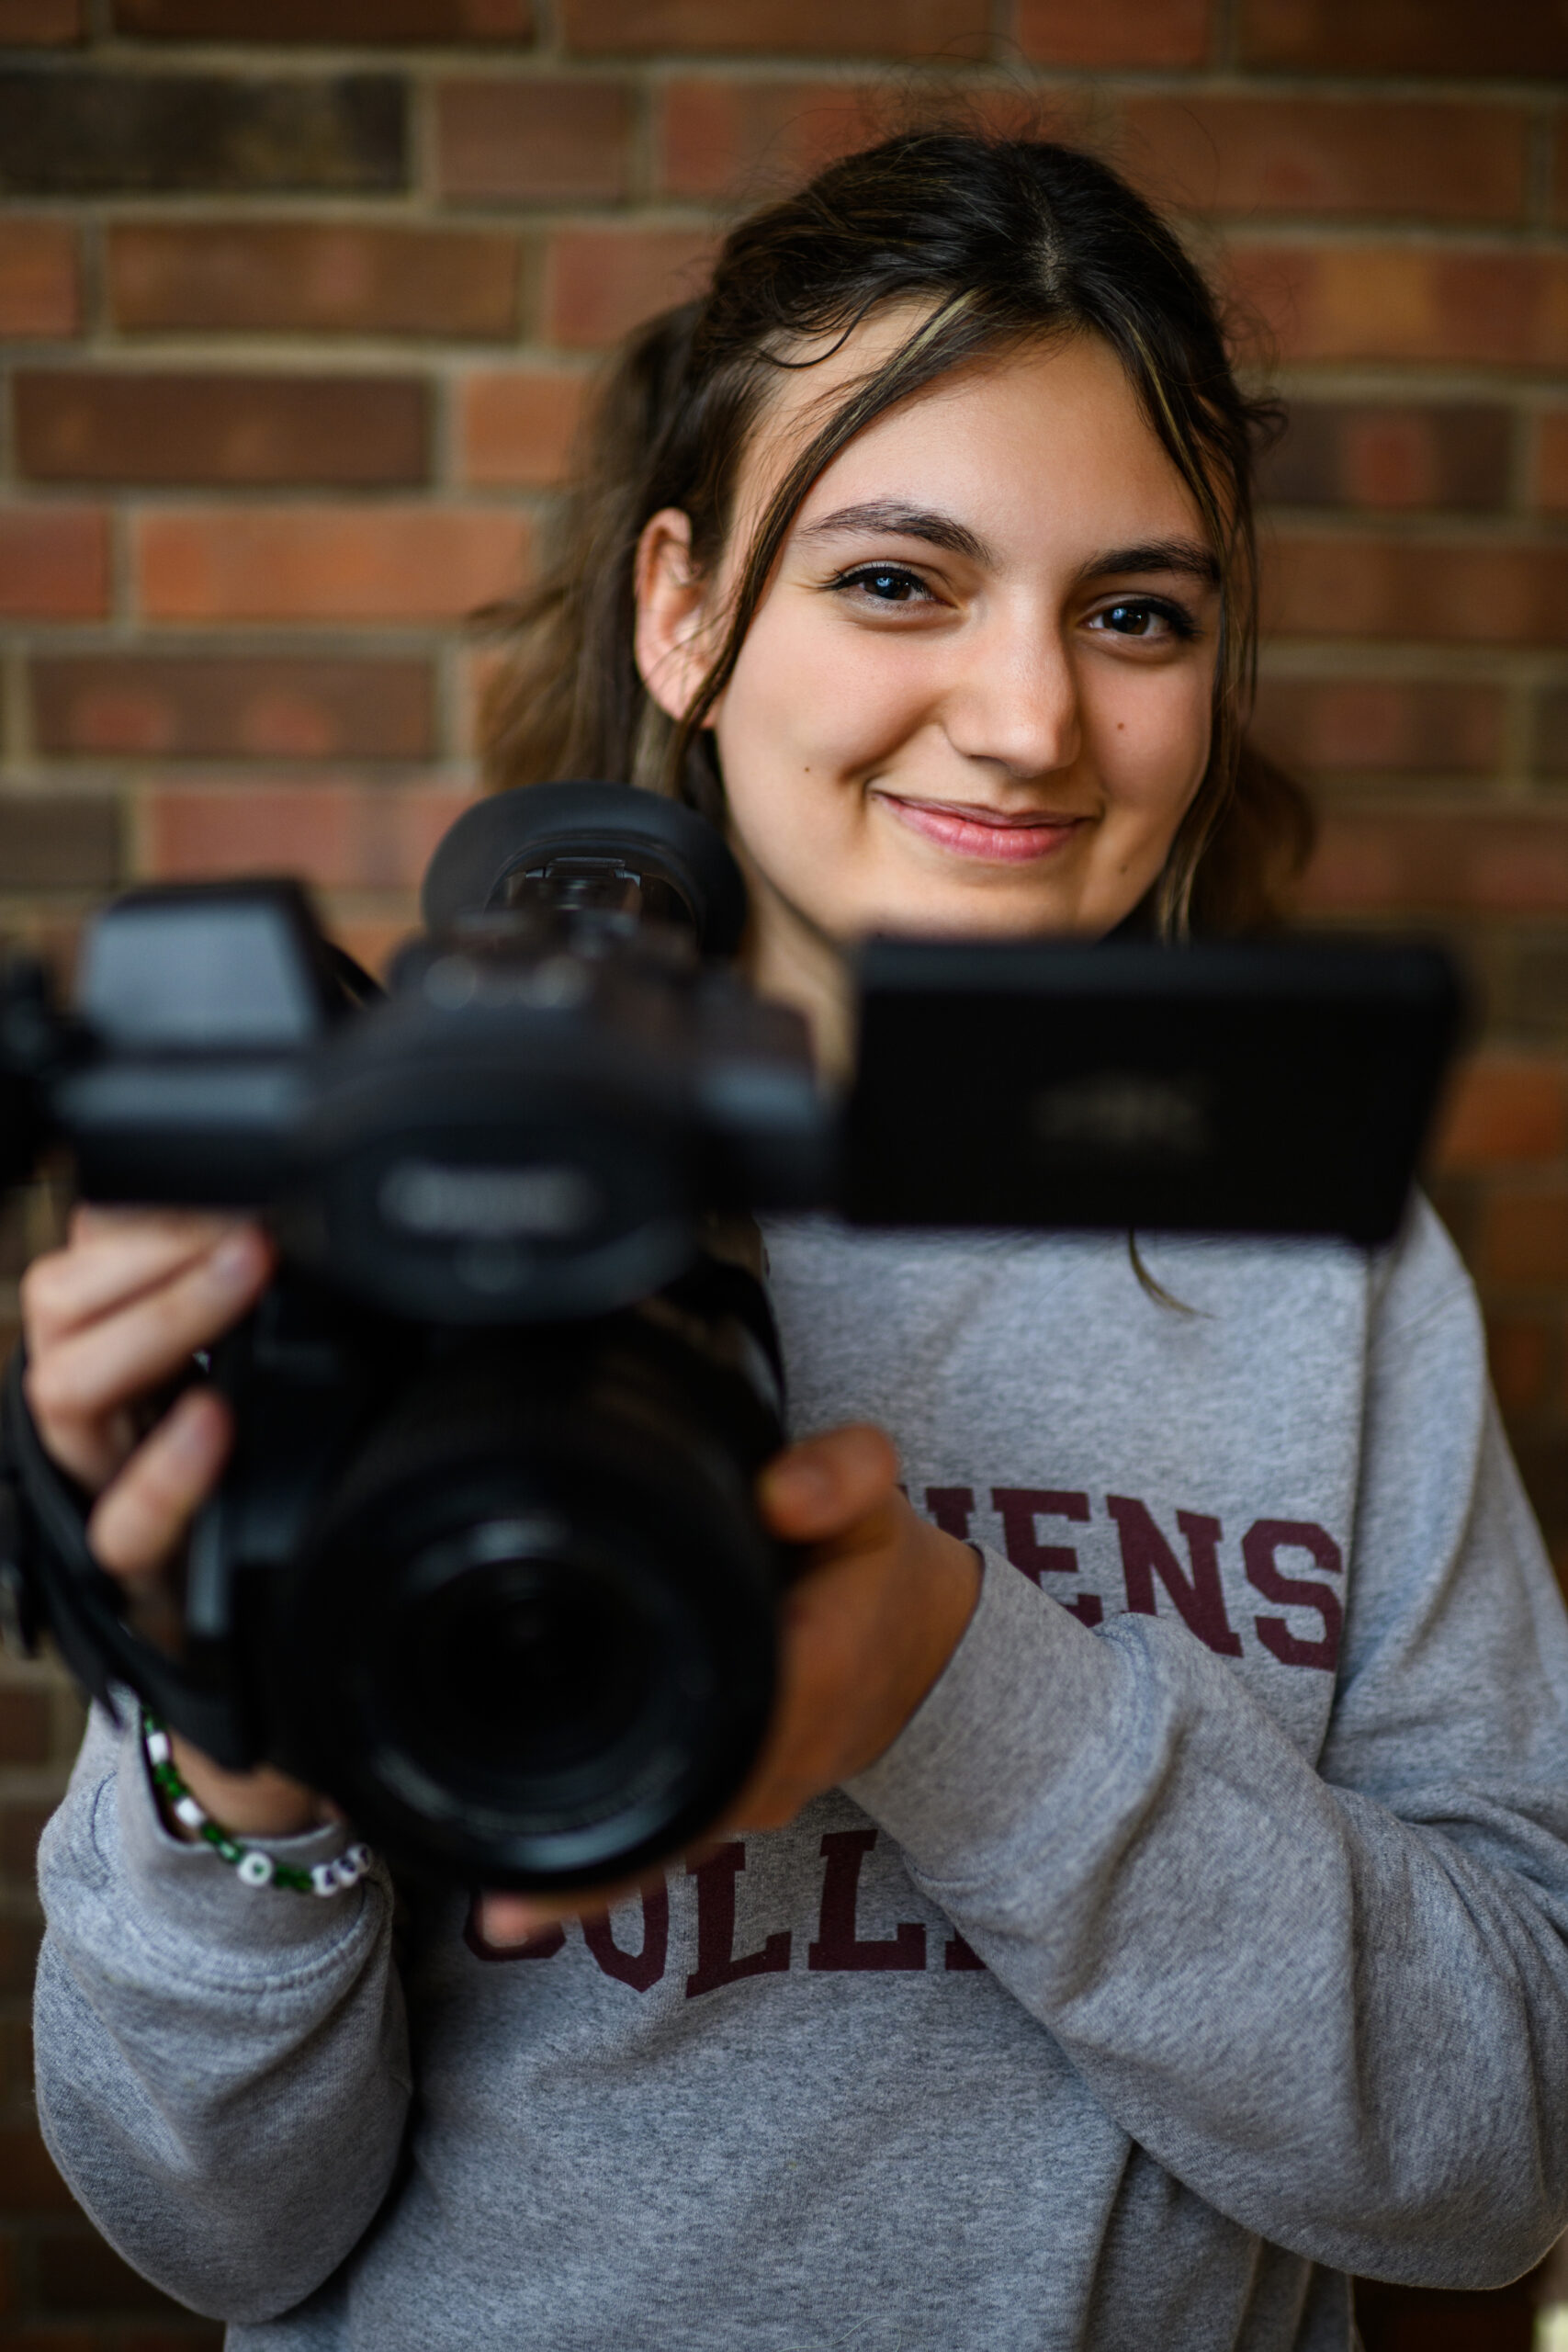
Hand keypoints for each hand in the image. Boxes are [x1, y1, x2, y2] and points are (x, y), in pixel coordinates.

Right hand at [21, 1207, 327, 1837]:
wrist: (253, 1639)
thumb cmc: (258, 1481)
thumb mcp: (260, 1375)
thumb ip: (256, 1304)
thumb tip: (314, 1217)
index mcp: (111, 1346)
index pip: (88, 1254)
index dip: (145, 1207)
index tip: (235, 1176)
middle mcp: (85, 1409)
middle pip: (57, 1305)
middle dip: (152, 1249)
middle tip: (249, 1224)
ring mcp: (95, 1488)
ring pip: (63, 1387)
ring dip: (161, 1320)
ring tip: (246, 1277)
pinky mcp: (128, 1569)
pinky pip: (120, 1521)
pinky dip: (167, 1466)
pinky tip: (217, 1419)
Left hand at [478, 1423, 979, 1946]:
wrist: (933, 1646)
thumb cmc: (878, 1565)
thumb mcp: (873, 1498)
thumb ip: (838, 1473)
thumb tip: (778, 1495)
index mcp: (817, 1669)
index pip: (736, 1724)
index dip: (662, 1754)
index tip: (569, 1780)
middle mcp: (788, 1752)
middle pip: (687, 1811)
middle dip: (598, 1848)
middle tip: (495, 1886)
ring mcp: (766, 1792)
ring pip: (674, 1845)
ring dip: (592, 1880)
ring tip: (497, 1908)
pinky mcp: (745, 1805)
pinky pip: (675, 1848)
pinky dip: (606, 1882)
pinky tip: (523, 1914)